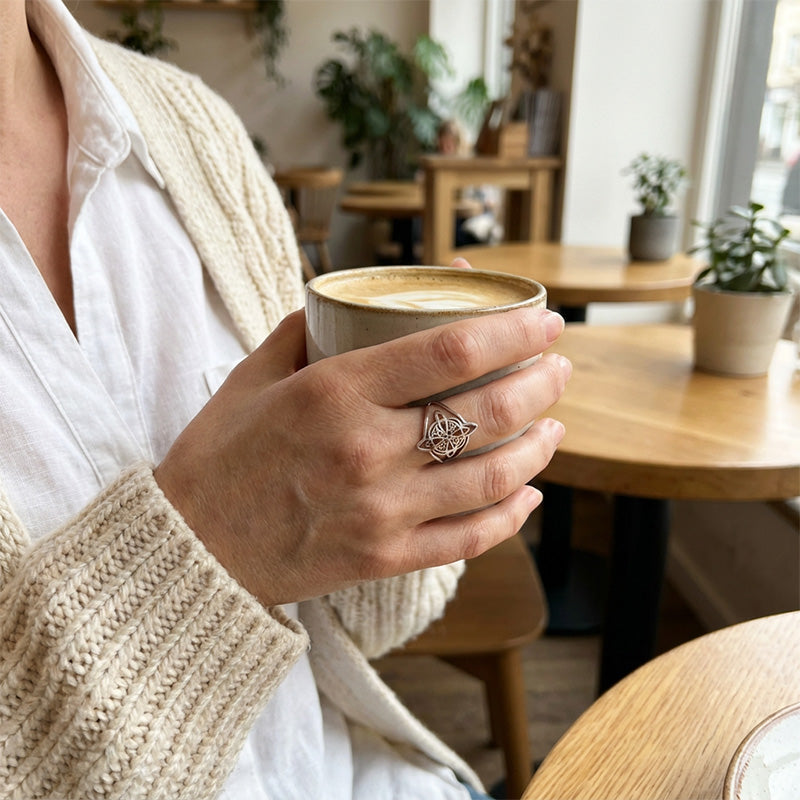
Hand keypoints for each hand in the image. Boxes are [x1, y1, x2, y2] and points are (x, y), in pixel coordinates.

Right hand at [154, 304, 569, 606]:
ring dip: (538, 447)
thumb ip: (305, 331)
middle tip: (558, 368)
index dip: (513, 332)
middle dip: (541, 383)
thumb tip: (350, 300)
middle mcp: (366, 451)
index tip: (545, 324)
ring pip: (492, 476)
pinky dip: (510, 514)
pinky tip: (527, 492)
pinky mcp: (384, 559)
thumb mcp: (253, 375)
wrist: (190, 549)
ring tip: (553, 424)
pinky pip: (468, 537)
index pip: (450, 351)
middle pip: (486, 412)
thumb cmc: (219, 455)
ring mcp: (381, 511)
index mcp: (334, 394)